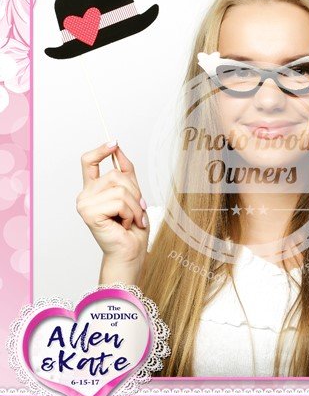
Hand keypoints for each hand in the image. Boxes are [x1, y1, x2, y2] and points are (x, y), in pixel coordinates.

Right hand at [76, 141, 148, 279]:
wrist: (130, 253)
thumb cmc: (132, 229)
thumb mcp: (133, 195)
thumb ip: (126, 173)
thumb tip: (118, 148)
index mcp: (94, 190)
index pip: (89, 162)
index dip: (101, 150)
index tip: (114, 142)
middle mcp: (85, 195)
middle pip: (115, 174)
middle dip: (134, 192)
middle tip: (136, 211)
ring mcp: (85, 203)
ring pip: (120, 188)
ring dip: (134, 206)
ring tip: (133, 220)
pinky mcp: (89, 212)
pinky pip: (119, 201)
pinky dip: (130, 213)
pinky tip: (126, 224)